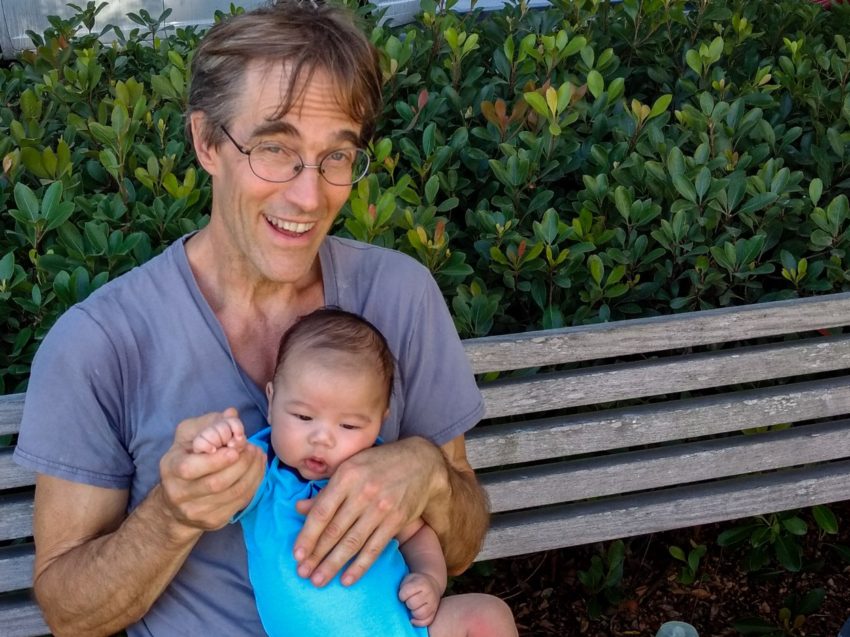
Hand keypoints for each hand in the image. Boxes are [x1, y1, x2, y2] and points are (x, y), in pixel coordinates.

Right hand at [158, 408, 264, 535]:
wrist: (175, 504)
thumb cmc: (186, 459)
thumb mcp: (189, 436)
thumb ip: (209, 423)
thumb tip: (231, 414)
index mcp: (171, 469)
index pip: (190, 469)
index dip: (217, 460)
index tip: (235, 448)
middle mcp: (180, 494)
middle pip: (217, 484)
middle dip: (241, 464)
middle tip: (253, 448)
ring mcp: (197, 511)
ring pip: (232, 494)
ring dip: (252, 473)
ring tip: (258, 455)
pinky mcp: (213, 521)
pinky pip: (240, 503)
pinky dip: (254, 484)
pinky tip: (257, 469)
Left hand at [293, 437, 444, 586]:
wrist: (421, 462)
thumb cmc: (379, 463)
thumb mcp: (350, 467)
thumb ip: (326, 490)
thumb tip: (298, 508)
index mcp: (347, 476)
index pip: (322, 511)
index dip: (307, 535)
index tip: (296, 554)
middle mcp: (363, 492)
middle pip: (334, 530)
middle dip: (316, 555)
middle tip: (302, 573)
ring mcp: (381, 507)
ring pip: (352, 542)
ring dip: (333, 565)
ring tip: (318, 581)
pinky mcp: (396, 520)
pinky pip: (375, 548)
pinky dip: (360, 566)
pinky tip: (347, 579)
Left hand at [398, 572, 441, 626]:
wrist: (432, 583)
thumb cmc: (416, 582)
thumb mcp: (409, 579)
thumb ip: (403, 587)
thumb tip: (399, 601)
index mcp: (421, 583)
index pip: (406, 592)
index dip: (401, 595)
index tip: (403, 595)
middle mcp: (429, 594)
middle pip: (413, 604)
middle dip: (407, 604)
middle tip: (408, 601)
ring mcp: (433, 604)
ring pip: (420, 614)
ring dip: (413, 613)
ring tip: (412, 608)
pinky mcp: (434, 612)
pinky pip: (427, 621)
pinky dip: (418, 622)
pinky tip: (413, 619)